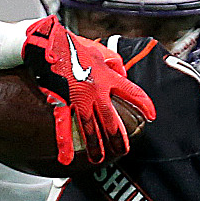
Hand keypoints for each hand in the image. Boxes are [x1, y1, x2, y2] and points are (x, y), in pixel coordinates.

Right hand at [19, 16, 156, 166]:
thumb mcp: (98, 48)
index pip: (133, 92)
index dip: (144, 104)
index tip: (151, 116)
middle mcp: (97, 90)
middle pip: (112, 119)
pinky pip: (64, 126)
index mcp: (108, 76)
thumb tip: (123, 72)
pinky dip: (65, 144)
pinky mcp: (61, 101)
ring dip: (95, 146)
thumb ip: (114, 61)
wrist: (48, 41)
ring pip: (90, 128)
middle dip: (118, 138)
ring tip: (98, 159)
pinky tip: (67, 158)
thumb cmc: (71, 43)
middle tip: (122, 152)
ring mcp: (79, 98)